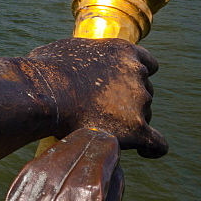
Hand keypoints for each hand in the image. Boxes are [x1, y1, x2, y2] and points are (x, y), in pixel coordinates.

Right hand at [27, 38, 167, 158]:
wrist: (43, 93)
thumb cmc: (45, 70)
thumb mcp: (65, 49)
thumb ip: (82, 55)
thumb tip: (69, 62)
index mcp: (122, 50)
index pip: (148, 64)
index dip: (136, 76)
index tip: (124, 85)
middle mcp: (136, 72)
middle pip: (145, 91)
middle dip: (129, 100)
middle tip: (103, 110)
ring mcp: (139, 100)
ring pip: (145, 116)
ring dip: (129, 121)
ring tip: (101, 128)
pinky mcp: (137, 128)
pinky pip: (157, 143)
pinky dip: (151, 148)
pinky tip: (140, 150)